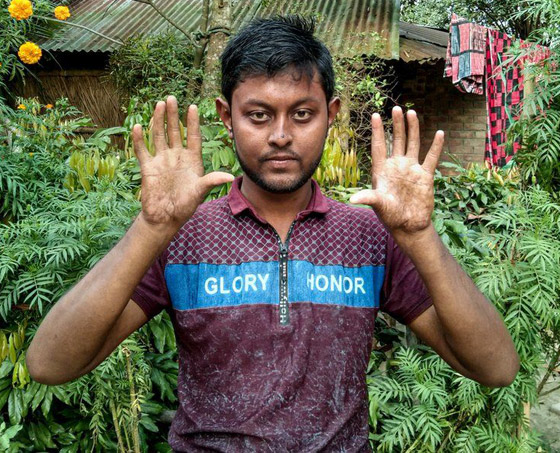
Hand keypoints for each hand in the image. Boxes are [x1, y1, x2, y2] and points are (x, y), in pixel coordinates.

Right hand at [132, 96, 233, 230]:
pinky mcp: (148, 168)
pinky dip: (139, 140)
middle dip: (173, 115)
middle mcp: (176, 157)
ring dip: (158, 121)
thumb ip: (211, 181)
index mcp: (191, 161)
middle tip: (171, 98)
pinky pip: (143, 150)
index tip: (192, 107)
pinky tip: (138, 127)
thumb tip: (229, 177)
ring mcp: (162, 161)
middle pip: (174, 132)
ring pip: (159, 136)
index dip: (192, 122)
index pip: (192, 137)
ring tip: (158, 105)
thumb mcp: (199, 192)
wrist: (166, 218)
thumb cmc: (185, 206)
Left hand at [350, 106, 443, 239]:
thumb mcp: (378, 205)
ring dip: (413, 129)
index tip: (375, 115)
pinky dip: (436, 146)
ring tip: (412, 113)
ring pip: (412, 144)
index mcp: (382, 170)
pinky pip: (431, 158)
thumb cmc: (390, 216)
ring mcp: (411, 169)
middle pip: (396, 140)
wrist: (409, 225)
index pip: (378, 146)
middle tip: (396, 108)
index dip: (377, 131)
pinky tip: (439, 134)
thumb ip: (368, 198)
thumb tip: (352, 199)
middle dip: (396, 125)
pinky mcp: (425, 176)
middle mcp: (396, 166)